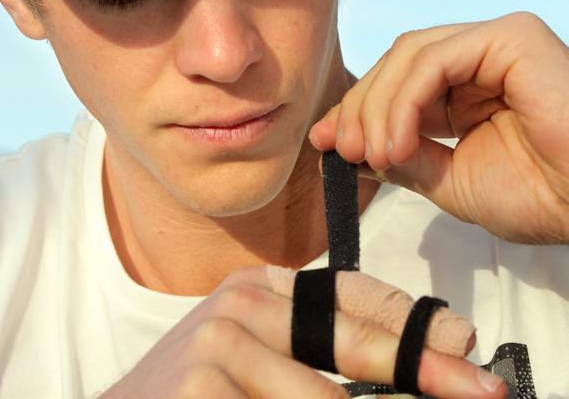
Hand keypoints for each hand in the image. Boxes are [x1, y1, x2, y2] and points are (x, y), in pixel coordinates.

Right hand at [100, 266, 504, 397]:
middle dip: (422, 369)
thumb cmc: (196, 393)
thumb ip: (311, 356)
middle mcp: (240, 303)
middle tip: (479, 391)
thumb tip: (402, 382)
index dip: (407, 319)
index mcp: (255, 287)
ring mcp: (220, 342)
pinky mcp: (204, 385)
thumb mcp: (254, 358)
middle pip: (351, 339)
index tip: (461, 340)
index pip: (345, 291)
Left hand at [310, 12, 568, 243]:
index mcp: (464, 89)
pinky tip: (394, 143)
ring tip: (371, 154)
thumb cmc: (536, 196)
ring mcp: (495, 44)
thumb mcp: (445, 179)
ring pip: (408, 56)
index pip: (394, 84)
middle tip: (341, 150)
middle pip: (395, 64)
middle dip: (358, 108)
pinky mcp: (511, 38)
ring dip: (376, 107)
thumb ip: (398, 159)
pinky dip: (403, 101)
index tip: (325, 143)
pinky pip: (434, 60)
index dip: (355, 111)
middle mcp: (478, 61)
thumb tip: (344, 151)